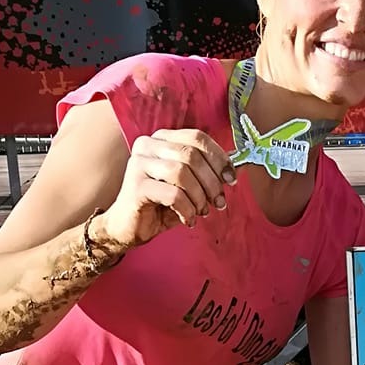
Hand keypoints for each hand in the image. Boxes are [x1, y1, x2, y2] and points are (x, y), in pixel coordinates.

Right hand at [100, 128, 235, 249]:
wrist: (128, 227)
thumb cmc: (160, 204)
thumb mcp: (188, 185)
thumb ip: (207, 172)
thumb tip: (236, 168)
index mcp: (162, 139)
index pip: (197, 137)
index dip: (219, 158)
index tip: (231, 179)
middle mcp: (148, 145)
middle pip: (192, 154)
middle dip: (212, 182)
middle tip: (219, 202)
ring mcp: (139, 164)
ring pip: (182, 172)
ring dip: (199, 197)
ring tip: (200, 211)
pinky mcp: (135, 186)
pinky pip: (173, 194)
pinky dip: (187, 209)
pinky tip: (188, 219)